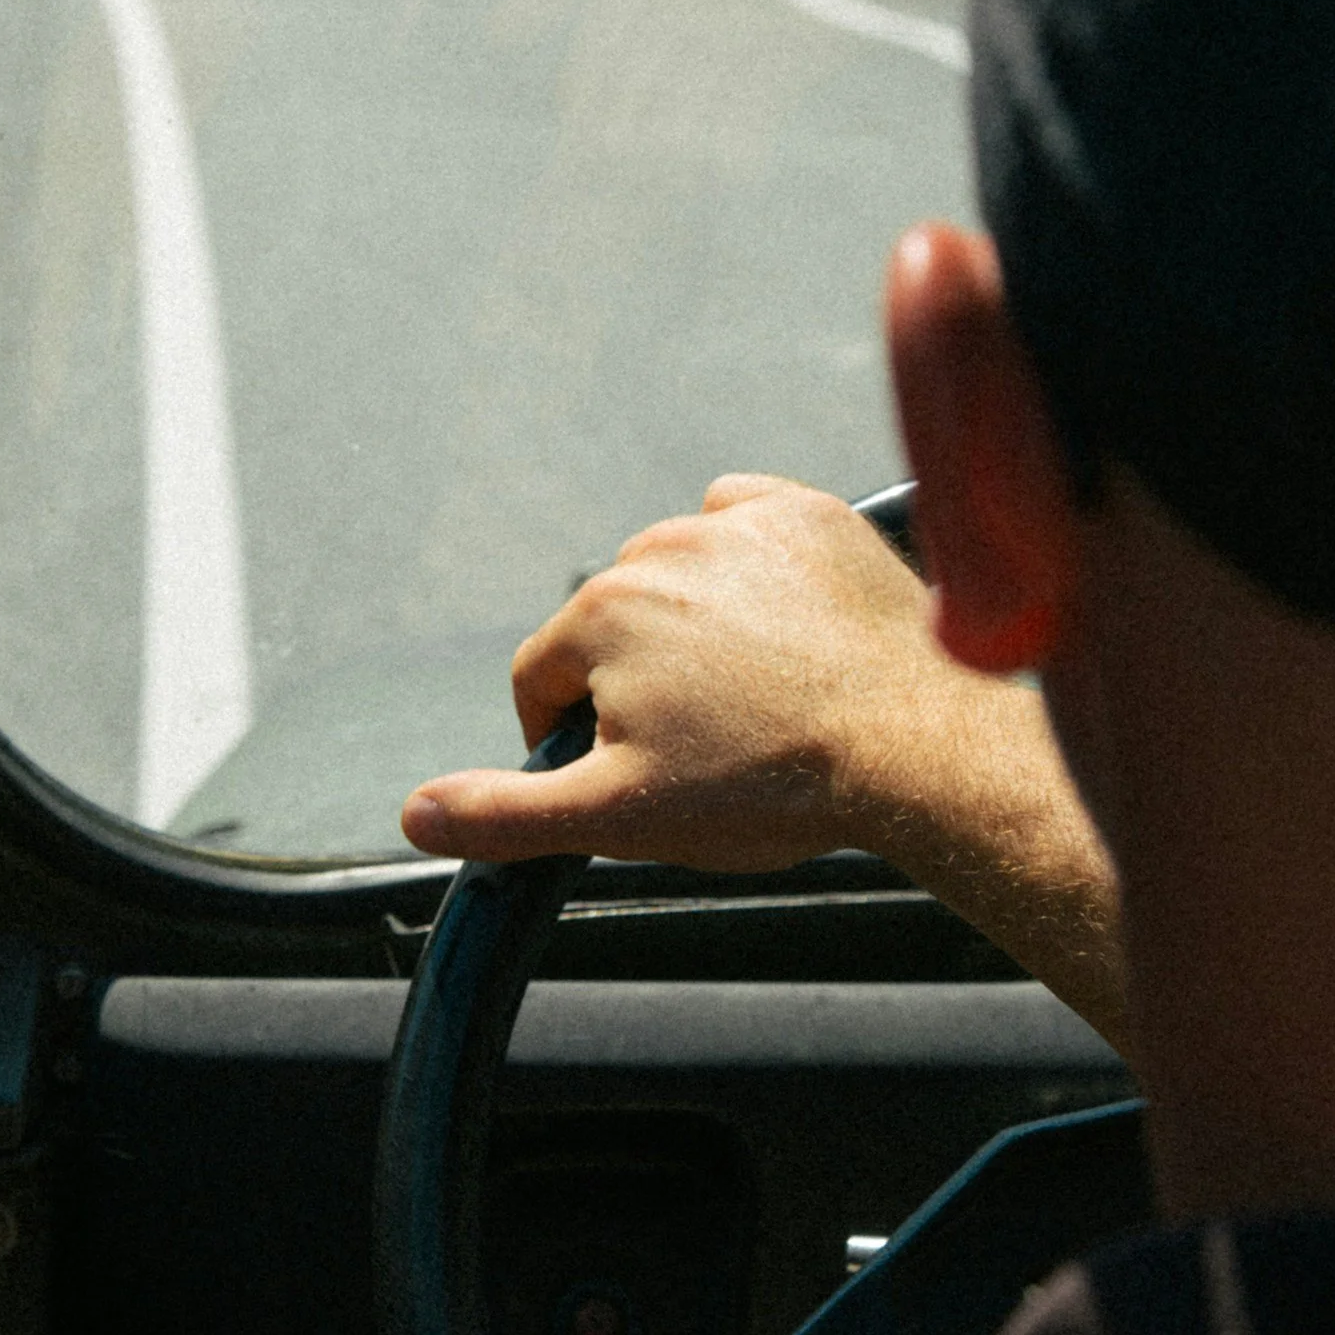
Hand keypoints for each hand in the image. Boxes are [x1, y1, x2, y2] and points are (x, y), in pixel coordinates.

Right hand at [403, 475, 963, 871]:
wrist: (918, 744)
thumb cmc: (771, 784)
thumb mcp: (621, 817)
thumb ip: (507, 813)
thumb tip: (416, 815)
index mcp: (600, 617)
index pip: (541, 680)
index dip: (569, 738)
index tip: (626, 773)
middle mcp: (660, 551)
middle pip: (611, 628)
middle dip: (637, 683)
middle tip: (705, 746)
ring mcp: (741, 526)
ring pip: (678, 578)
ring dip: (692, 626)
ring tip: (752, 693)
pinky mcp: (810, 516)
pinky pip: (746, 524)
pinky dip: (749, 566)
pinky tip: (780, 625)